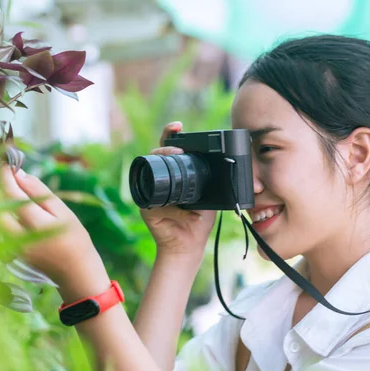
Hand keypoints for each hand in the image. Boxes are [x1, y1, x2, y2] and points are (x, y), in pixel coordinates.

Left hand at [0, 165, 109, 298]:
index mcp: (37, 224)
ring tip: (10, 192)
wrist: (76, 273)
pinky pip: (0, 230)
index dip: (6, 177)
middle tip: (6, 177)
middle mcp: (20, 237)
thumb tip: (20, 174)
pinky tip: (13, 211)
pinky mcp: (12, 254)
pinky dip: (3, 216)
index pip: (12, 194)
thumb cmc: (75, 239)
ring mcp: (13, 247)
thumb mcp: (64, 212)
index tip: (5, 163)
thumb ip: (40, 193)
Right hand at [139, 122, 215, 260]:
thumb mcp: (210, 198)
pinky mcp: (146, 207)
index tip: (177, 125)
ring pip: (149, 168)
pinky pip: (149, 196)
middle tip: (178, 146)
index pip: (169, 149)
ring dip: (160, 159)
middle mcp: (160, 180)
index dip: (170, 134)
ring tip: (173, 155)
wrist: (190, 245)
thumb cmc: (199, 220)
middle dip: (165, 144)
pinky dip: (161, 193)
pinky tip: (172, 192)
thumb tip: (222, 165)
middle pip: (156, 154)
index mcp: (175, 175)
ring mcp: (150, 192)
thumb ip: (211, 182)